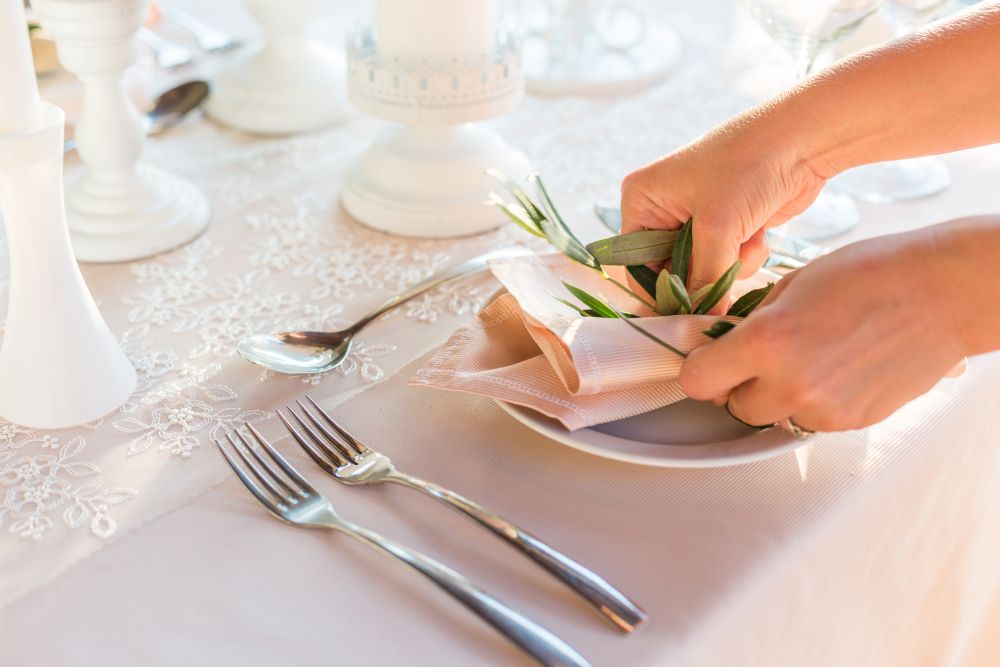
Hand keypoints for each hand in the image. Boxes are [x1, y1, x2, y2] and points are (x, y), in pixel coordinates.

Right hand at [620, 115, 831, 298]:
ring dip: (729, 264)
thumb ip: (704, 280)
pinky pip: (727, 261)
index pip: (636, 265)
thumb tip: (702, 321)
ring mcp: (696, 217)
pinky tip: (760, 233)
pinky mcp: (728, 224)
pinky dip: (745, 254)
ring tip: (748, 238)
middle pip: (671, 271)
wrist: (803, 138)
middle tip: (724, 274)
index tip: (683, 314)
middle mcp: (663, 209)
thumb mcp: (717, 227)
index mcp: (642, 201)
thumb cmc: (747, 166)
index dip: (659, 292)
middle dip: (703, 275)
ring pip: (703, 270)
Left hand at [679, 229, 966, 431]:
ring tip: (808, 359)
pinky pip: (810, 421)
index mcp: (766, 342)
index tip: (711, 358)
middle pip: (733, 407)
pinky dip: (812, 402)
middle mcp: (790, 384)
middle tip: (761, 359)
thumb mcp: (791, 285)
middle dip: (739, 386)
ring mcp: (823, 409)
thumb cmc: (868, 274)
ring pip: (773, 418)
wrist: (941, 293)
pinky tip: (836, 369)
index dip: (701, 368)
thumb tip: (726, 344)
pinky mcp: (851, 422)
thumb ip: (752, 322)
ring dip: (776, 397)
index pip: (698, 380)